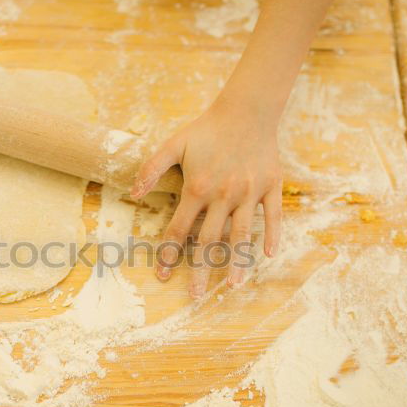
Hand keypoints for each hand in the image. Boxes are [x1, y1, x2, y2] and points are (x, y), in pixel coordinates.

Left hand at [130, 98, 281, 297]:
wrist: (247, 110)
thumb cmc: (207, 129)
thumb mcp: (173, 143)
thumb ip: (151, 169)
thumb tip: (132, 194)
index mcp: (198, 187)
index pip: (179, 230)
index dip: (169, 255)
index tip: (163, 276)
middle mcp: (224, 195)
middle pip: (210, 241)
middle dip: (201, 271)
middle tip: (195, 297)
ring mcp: (249, 193)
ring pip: (243, 235)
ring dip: (238, 262)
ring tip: (233, 286)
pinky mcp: (271, 186)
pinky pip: (273, 216)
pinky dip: (273, 236)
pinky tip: (268, 256)